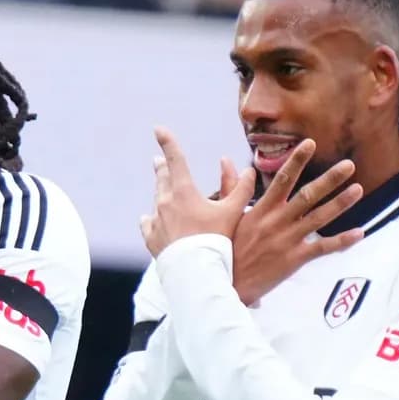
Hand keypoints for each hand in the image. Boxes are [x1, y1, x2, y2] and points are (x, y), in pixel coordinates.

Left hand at [140, 127, 253, 256]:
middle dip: (163, 167)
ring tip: (163, 189)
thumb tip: (249, 170)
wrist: (195, 270)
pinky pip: (148, 223)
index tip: (158, 129)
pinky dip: (152, 219)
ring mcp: (154, 220)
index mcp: (183, 191)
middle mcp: (164, 202)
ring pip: (157, 200)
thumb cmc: (216, 240)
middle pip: (162, 178)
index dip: (168, 142)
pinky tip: (151, 219)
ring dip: (161, 193)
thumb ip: (242, 189)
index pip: (175, 159)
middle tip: (159, 160)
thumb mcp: (233, 212)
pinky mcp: (150, 237)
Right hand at [231, 138, 361, 305]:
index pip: (281, 180)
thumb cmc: (224, 248)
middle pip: (307, 195)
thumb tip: (227, 161)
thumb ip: (231, 186)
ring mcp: (286, 240)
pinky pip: (322, 248)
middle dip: (330, 179)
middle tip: (349, 165)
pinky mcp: (293, 259)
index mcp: (261, 210)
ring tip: (358, 189)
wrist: (223, 283)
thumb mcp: (225, 215)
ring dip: (340, 203)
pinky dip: (341, 241)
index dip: (296, 161)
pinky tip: (359, 233)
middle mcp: (276, 222)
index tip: (310, 143)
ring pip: (319, 218)